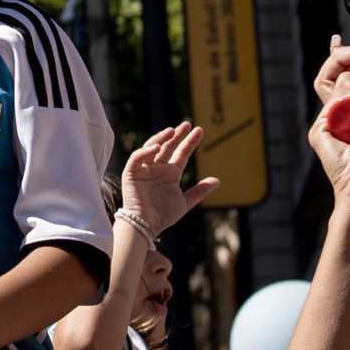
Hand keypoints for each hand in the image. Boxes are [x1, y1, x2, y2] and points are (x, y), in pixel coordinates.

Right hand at [120, 121, 217, 236]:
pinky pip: (137, 158)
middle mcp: (157, 168)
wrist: (146, 225)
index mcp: (170, 173)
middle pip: (167, 146)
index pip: (181, 153)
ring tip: (172, 131)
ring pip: (152, 147)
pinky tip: (157, 148)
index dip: (190, 142)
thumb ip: (199, 191)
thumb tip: (217, 180)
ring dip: (161, 138)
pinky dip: (146, 152)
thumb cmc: (163, 215)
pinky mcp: (131, 173)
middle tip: (187, 124)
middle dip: (176, 135)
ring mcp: (144, 169)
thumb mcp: (185, 202)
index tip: (199, 130)